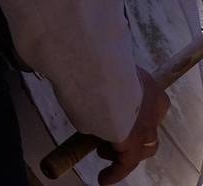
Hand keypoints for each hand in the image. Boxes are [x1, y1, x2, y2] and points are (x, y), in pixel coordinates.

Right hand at [97, 66, 168, 182]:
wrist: (97, 74)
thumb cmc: (97, 66)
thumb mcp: (105, 70)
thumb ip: (104, 82)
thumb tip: (87, 86)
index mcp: (153, 92)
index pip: (149, 111)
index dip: (133, 118)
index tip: (117, 119)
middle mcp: (154, 112)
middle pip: (146, 132)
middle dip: (129, 138)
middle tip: (110, 137)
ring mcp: (145, 130)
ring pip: (140, 149)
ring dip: (121, 153)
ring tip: (102, 152)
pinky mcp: (131, 146)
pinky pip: (125, 164)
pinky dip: (115, 172)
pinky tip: (104, 179)